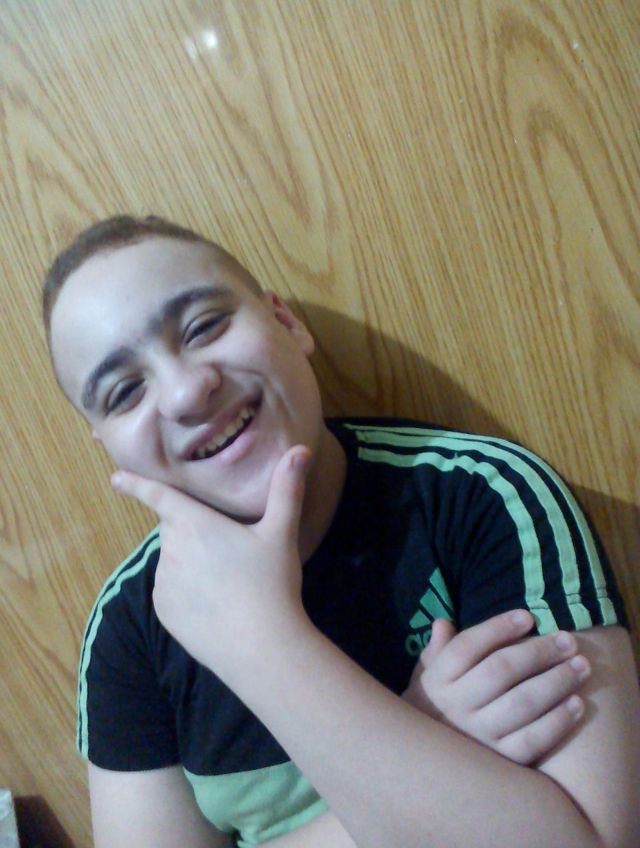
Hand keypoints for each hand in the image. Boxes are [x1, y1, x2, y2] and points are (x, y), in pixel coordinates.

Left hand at [111, 446, 310, 675]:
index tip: (116, 478)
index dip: (136, 484)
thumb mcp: (281, 533)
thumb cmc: (271, 583)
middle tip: (227, 544)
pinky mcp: (164, 611)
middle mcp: (171, 549)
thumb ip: (287, 489)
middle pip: (175, 528)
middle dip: (192, 529)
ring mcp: (164, 583)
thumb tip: (301, 449)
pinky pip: (170, 590)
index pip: (159, 496)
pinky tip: (215, 602)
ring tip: (226, 578)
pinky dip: (186, 589)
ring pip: (173, 559)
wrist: (260, 647)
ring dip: (190, 559)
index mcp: (195, 524)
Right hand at [402, 611, 590, 764]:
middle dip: (539, 651)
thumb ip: (439, 648)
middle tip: (570, 640)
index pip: (467, 646)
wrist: (430, 763)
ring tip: (582, 666)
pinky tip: (578, 704)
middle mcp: (456, 706)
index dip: (498, 628)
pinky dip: (559, 722)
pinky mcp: (501, 761)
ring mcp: (479, 736)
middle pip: (500, 671)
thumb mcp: (427, 675)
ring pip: (522, 704)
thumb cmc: (435, 706)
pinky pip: (533, 740)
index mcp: (438, 679)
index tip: (529, 616)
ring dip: (557, 682)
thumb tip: (443, 622)